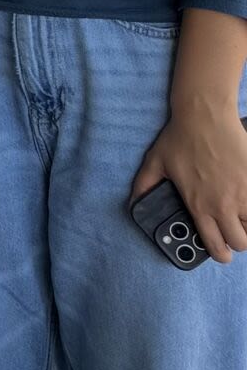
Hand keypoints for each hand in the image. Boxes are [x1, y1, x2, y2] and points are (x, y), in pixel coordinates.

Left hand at [134, 102, 246, 262]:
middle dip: (236, 241)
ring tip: (240, 214)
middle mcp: (223, 205)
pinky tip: (245, 199)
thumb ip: (143, 187)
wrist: (204, 117)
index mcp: (199, 205)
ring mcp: (243, 194)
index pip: (216, 246)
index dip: (218, 253)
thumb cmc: (179, 138)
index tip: (219, 251)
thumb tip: (134, 204)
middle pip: (241, 243)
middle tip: (231, 230)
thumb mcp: (155, 163)